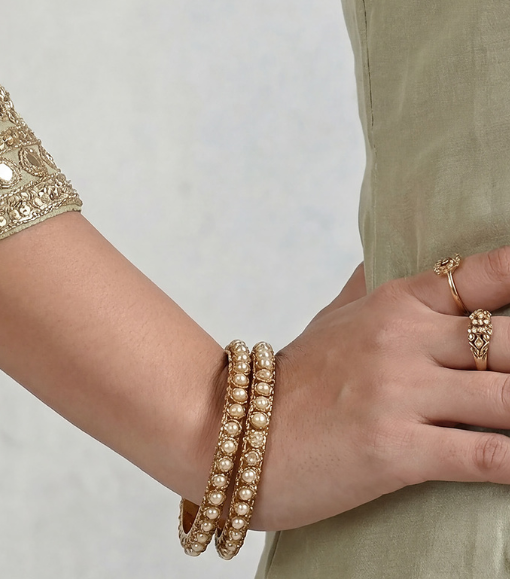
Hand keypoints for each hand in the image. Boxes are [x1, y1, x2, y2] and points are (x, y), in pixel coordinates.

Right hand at [252, 249, 509, 530]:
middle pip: (507, 339)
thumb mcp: (333, 318)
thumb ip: (369, 285)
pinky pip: (480, 455)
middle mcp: (402, 339)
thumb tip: (381, 254)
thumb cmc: (295, 378)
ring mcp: (399, 393)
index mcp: (394, 302)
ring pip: (506, 397)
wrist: (228, 431)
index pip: (479, 274)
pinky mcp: (395, 450)